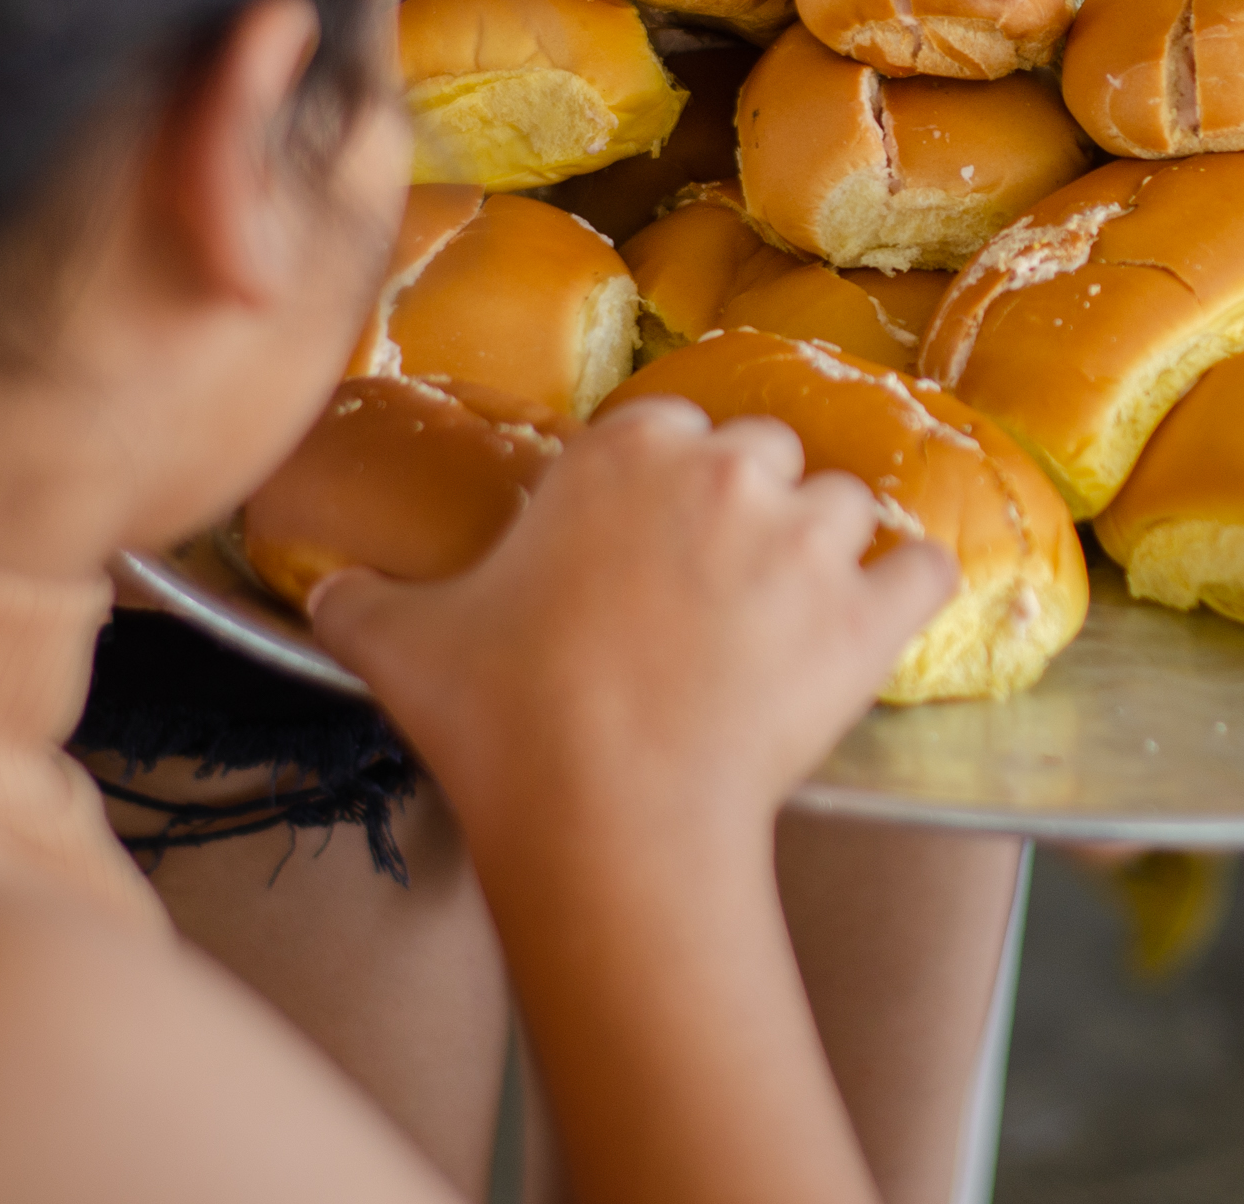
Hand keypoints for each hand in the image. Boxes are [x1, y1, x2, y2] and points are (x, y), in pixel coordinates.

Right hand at [305, 398, 955, 842]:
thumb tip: (320, 595)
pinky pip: (923, 568)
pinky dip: (912, 588)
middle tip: (716, 584)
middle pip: (764, 453)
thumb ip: (365, 605)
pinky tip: (886, 615)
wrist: (606, 816)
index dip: (663, 482)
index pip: (667, 427)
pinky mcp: (866, 615)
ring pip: (848, 502)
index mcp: (622, 455)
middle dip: (748, 505)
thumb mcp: (405, 648)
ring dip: (829, 545)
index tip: (645, 539)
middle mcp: (723, 472)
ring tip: (794, 611)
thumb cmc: (504, 724)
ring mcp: (806, 539)